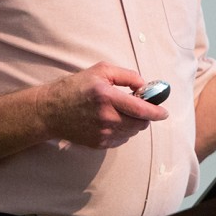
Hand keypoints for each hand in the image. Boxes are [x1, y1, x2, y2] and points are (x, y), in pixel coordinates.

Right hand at [35, 63, 167, 148]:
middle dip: (146, 116)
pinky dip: (123, 131)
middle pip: (140, 124)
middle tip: (140, 107)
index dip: (156, 112)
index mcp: (107, 97)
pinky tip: (112, 121)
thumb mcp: (101, 71)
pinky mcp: (98, 144)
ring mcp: (102, 134)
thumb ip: (127, 75)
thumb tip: (144, 86)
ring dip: (134, 123)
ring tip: (122, 112)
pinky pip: (121, 139)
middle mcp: (106, 118)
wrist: (50, 111)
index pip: (141, 109)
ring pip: (132, 132)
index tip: (164, 112)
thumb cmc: (75, 87)